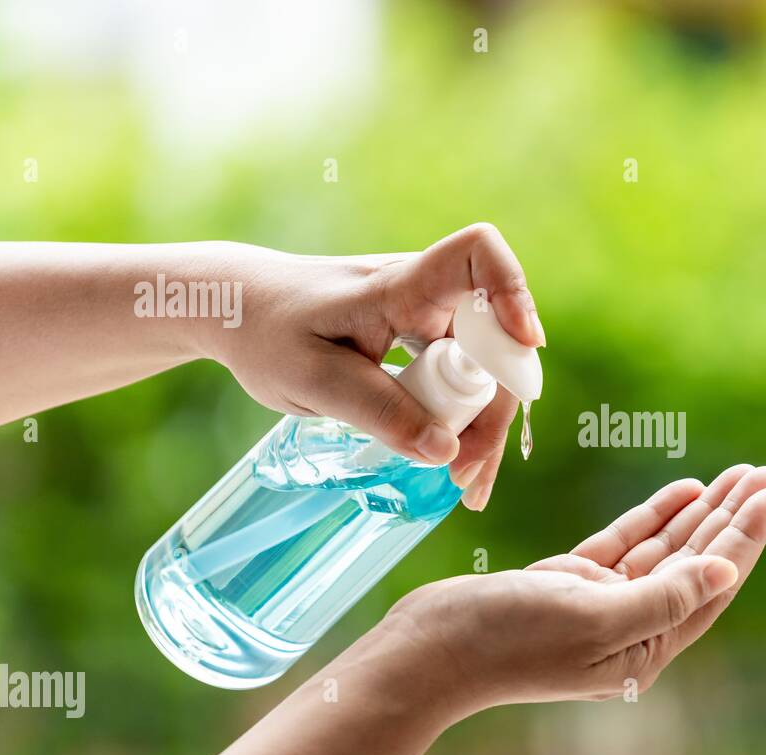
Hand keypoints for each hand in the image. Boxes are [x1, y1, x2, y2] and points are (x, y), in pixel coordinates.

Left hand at [195, 224, 544, 509]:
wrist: (239, 310)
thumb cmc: (267, 333)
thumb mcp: (311, 381)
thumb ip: (377, 411)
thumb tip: (446, 451)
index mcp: (399, 287)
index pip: (476, 255)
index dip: (512, 292)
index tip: (525, 348)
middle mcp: (427, 294)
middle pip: (494, 343)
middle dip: (494, 410)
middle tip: (464, 474)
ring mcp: (430, 318)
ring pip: (484, 370)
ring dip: (484, 428)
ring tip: (465, 488)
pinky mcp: (425, 341)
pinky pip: (464, 380)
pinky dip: (464, 424)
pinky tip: (456, 464)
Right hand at [381, 464, 765, 714]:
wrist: (430, 649)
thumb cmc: (510, 640)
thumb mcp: (596, 617)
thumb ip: (665, 597)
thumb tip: (728, 573)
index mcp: (645, 649)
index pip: (711, 583)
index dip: (745, 536)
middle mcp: (631, 628)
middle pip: (696, 562)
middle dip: (732, 516)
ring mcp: (600, 604)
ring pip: (665, 548)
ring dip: (700, 511)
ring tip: (739, 474)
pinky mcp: (570, 583)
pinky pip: (626, 544)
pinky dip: (654, 516)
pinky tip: (685, 489)